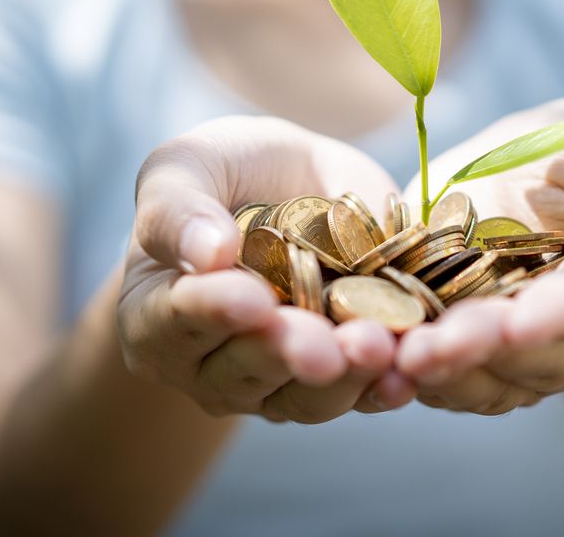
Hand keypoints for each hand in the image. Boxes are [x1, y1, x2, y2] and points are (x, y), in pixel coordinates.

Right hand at [118, 116, 416, 422]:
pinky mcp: (341, 379)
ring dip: (345, 379)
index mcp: (156, 316)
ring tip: (373, 349)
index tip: (252, 300)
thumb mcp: (186, 166)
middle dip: (288, 355)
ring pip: (308, 396)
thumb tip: (206, 252)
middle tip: (320, 345)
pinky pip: (363, 394)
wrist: (290, 185)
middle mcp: (212, 366)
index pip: (178, 320)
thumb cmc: (220, 172)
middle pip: (247, 372)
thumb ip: (178, 208)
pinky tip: (408, 372)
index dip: (215, 311)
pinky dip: (386, 386)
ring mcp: (278, 381)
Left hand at [396, 97, 563, 413]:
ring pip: (496, 380)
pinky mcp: (486, 364)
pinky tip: (386, 369)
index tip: (518, 322)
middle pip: (537, 353)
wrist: (529, 171)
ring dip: (446, 373)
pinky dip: (423, 381)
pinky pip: (460, 387)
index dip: (557, 314)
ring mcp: (537, 358)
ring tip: (399, 357)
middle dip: (481, 349)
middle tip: (430, 346)